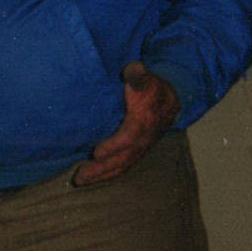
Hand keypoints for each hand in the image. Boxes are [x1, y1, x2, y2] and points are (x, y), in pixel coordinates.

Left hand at [73, 61, 179, 186]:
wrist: (171, 100)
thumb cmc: (152, 88)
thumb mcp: (147, 78)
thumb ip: (138, 76)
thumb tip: (134, 69)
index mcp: (145, 121)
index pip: (129, 136)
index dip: (114, 145)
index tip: (96, 151)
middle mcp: (144, 139)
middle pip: (123, 158)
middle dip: (102, 168)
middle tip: (80, 175)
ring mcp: (140, 148)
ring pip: (122, 165)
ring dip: (101, 175)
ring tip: (80, 181)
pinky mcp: (136, 152)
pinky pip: (122, 166)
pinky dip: (107, 174)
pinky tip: (92, 178)